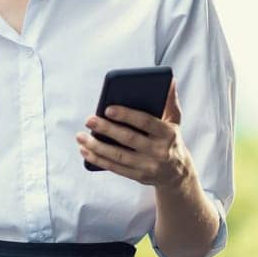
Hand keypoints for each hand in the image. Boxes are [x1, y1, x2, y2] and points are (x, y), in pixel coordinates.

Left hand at [75, 82, 194, 188]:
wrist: (177, 173)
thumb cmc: (170, 140)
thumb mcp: (174, 122)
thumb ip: (169, 102)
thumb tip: (169, 80)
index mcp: (168, 133)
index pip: (145, 122)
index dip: (126, 115)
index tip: (107, 109)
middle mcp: (159, 151)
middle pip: (128, 139)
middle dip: (106, 129)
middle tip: (89, 119)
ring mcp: (148, 166)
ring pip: (118, 156)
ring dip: (96, 146)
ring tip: (80, 136)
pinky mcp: (138, 176)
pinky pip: (115, 168)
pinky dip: (98, 159)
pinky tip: (85, 150)